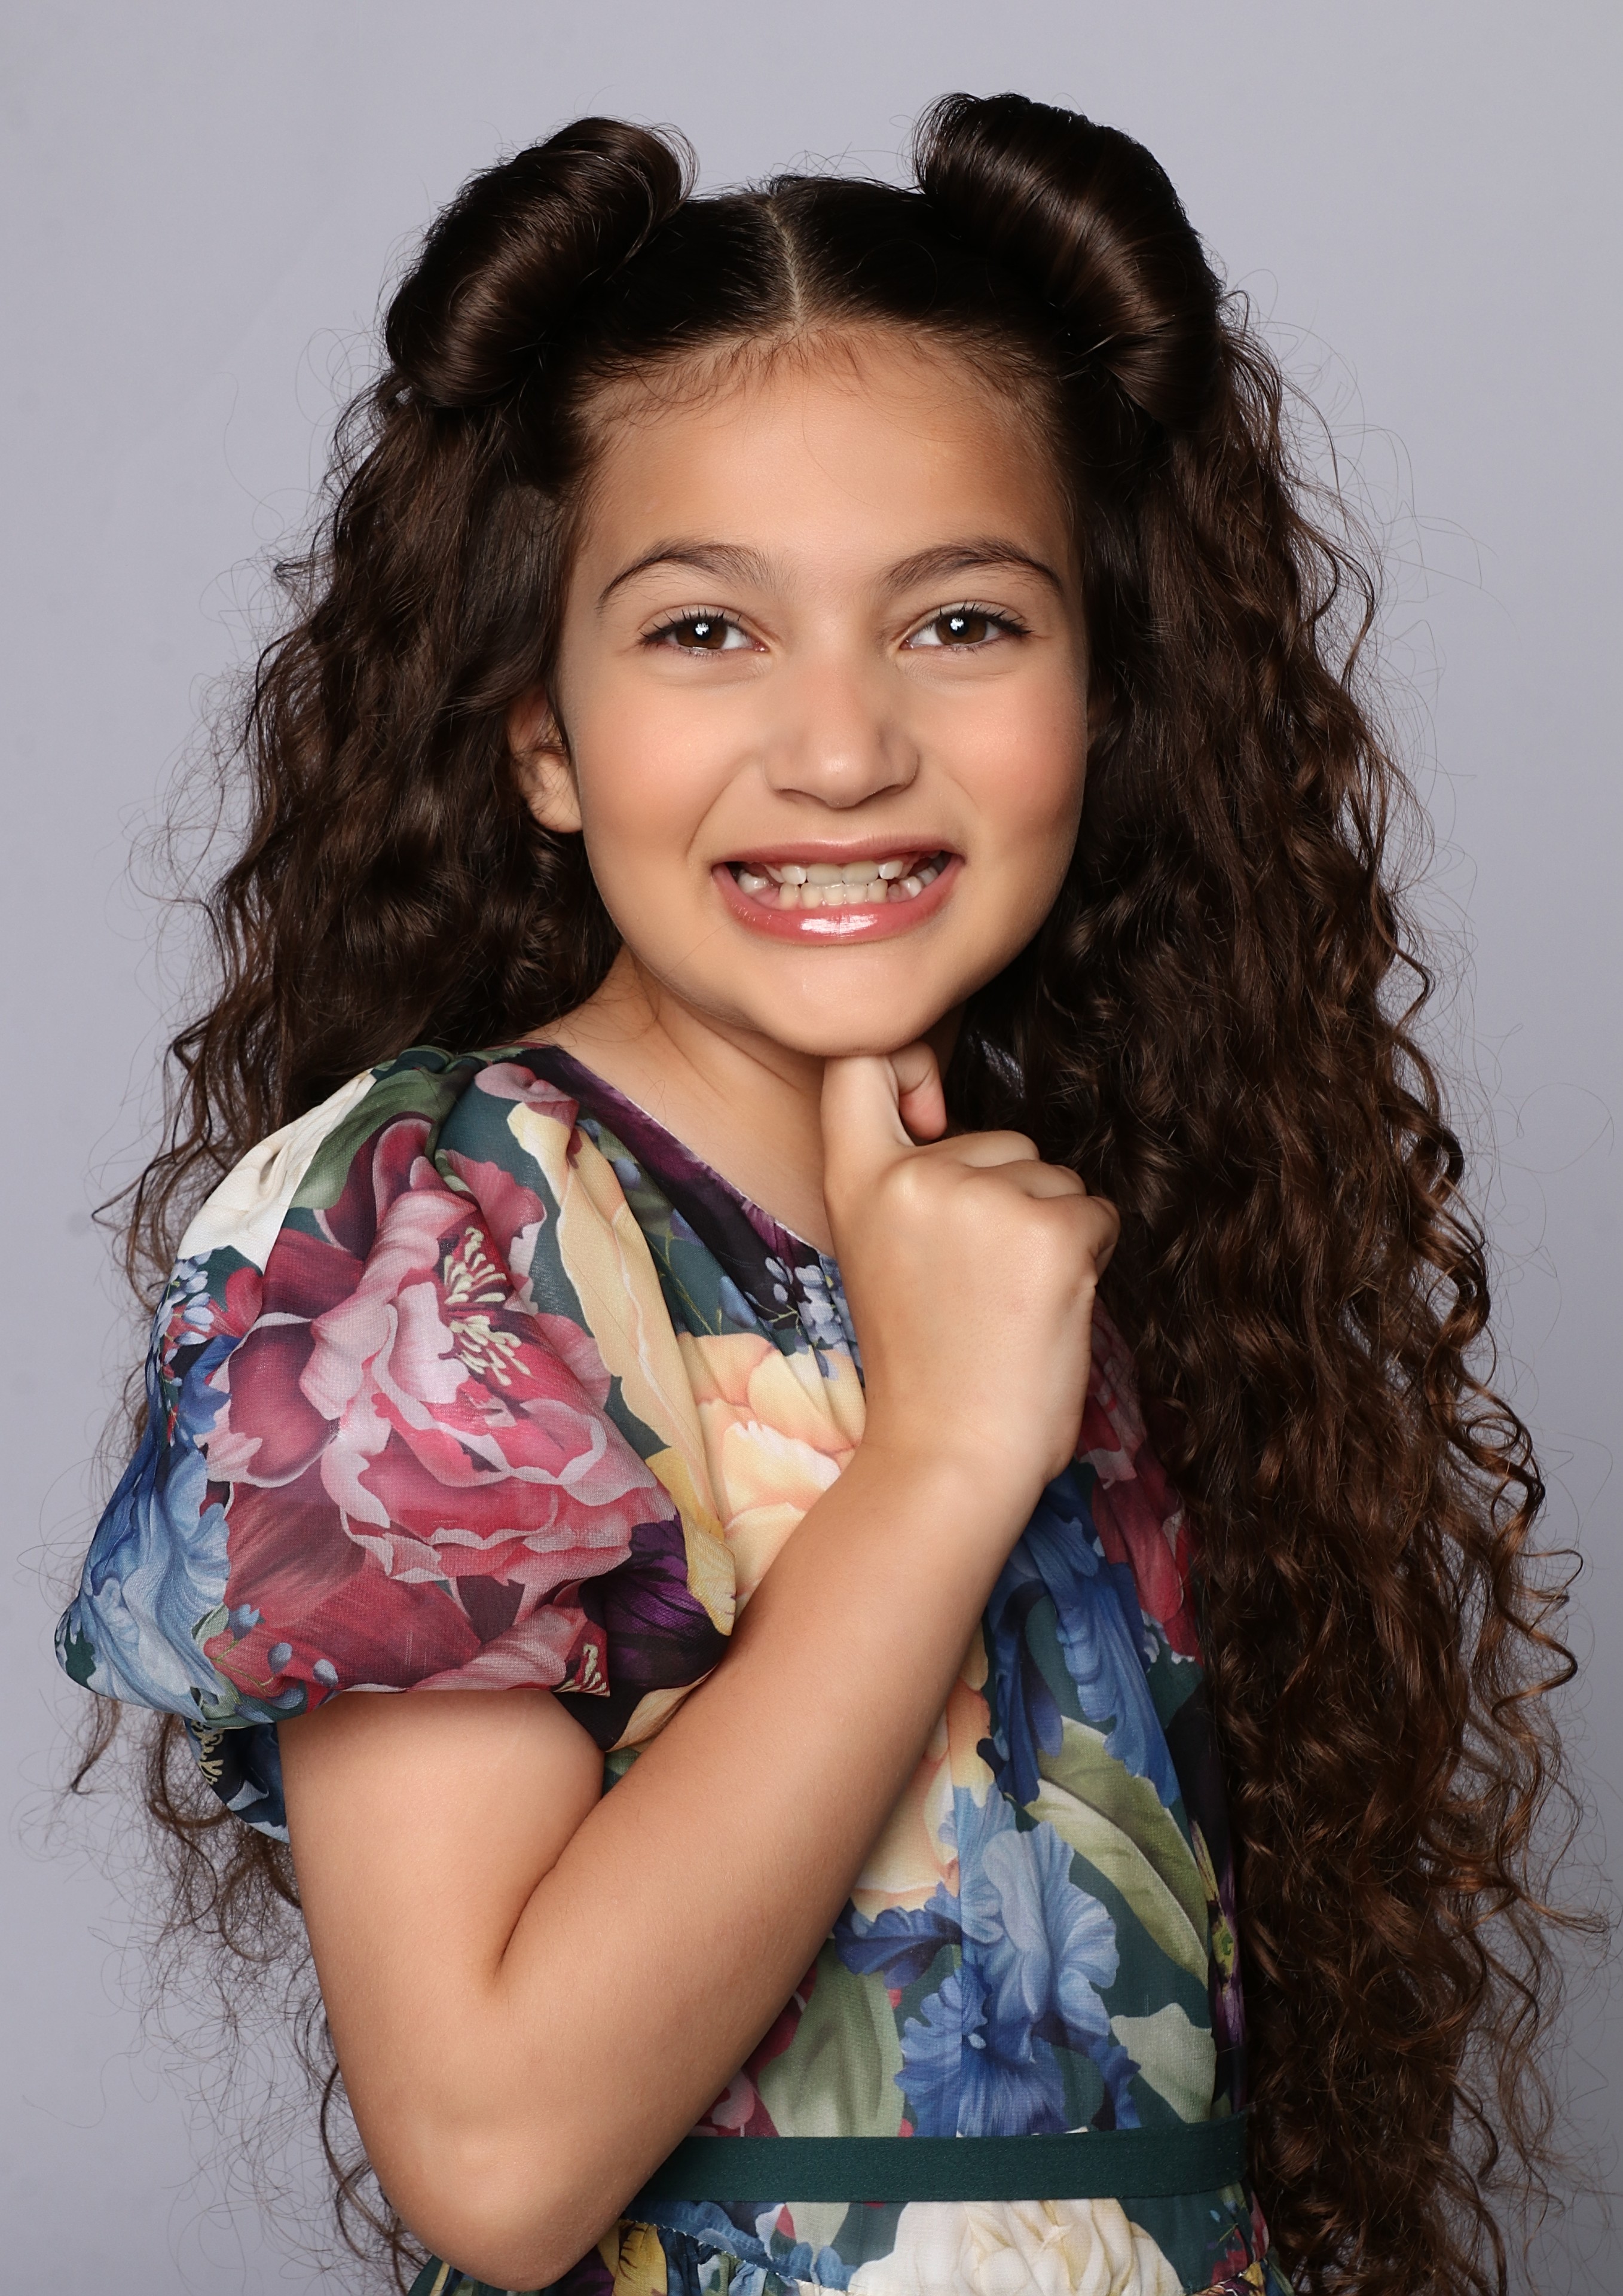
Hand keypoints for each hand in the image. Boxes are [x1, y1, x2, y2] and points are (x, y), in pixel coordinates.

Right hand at [820, 1043, 1118, 1509]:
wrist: (948, 1459)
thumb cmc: (923, 1369)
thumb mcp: (879, 1256)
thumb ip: (907, 1187)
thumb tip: (949, 1119)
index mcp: (857, 1182)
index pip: (860, 1063)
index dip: (905, 1062)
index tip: (928, 1107)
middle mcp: (914, 1176)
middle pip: (999, 1139)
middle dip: (1011, 1199)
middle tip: (978, 1290)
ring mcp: (984, 1199)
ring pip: (1054, 1178)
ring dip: (1052, 1232)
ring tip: (1009, 1307)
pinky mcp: (1051, 1232)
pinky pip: (1096, 1213)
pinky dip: (1091, 1257)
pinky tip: (1050, 1310)